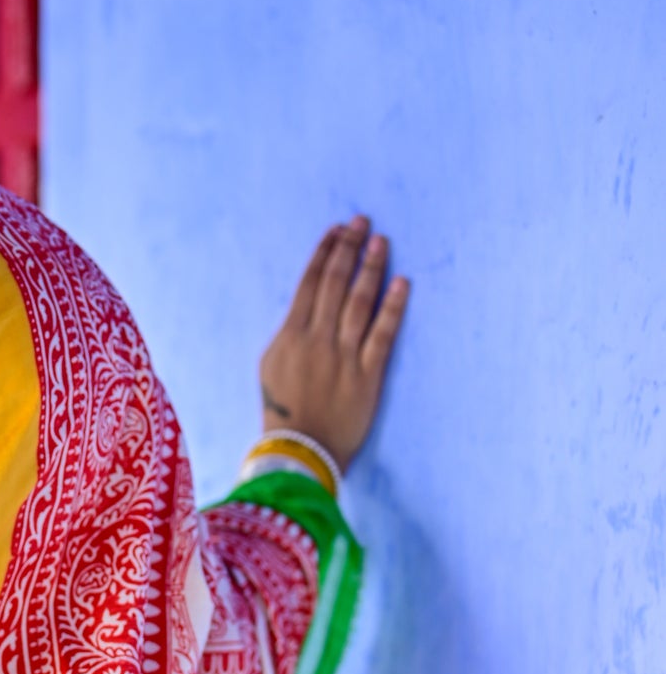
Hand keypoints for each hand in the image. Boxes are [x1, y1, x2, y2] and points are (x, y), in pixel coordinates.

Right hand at [258, 216, 408, 471]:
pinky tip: (402, 282)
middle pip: (334, 283)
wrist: (300, 452)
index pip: (309, 283)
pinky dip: (393, 306)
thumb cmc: (282, 412)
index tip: (337, 229)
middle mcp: (317, 340)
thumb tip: (306, 311)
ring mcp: (344, 356)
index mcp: (290, 336)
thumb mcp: (271, 366)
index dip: (324, 253)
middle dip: (349, 248)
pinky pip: (383, 334)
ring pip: (359, 302)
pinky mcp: (368, 376)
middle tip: (362, 221)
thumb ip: (289, 335)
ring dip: (371, 267)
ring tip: (381, 241)